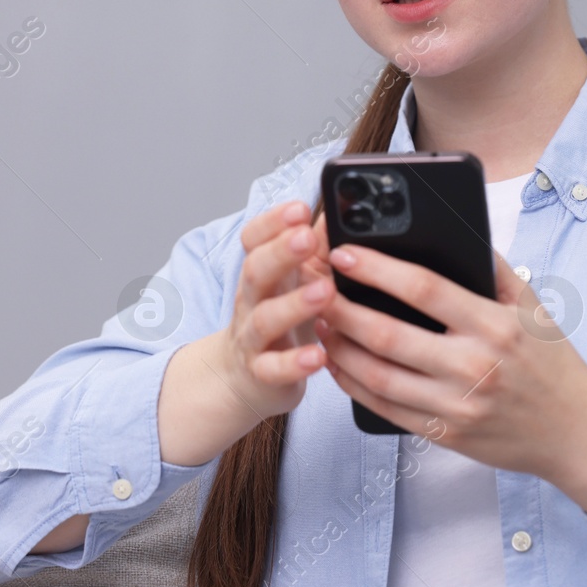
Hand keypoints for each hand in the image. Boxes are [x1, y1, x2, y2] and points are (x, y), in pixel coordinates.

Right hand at [159, 200, 337, 466]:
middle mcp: (252, 300)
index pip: (255, 238)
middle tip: (307, 237)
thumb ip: (318, 247)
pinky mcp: (261, 374)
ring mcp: (253, 338)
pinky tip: (318, 356)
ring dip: (294, 304)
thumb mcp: (298, 279)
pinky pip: (274, 369)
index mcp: (263, 271)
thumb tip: (344, 208)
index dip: (273, 221)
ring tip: (325, 291)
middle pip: (255, 269)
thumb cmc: (280, 320)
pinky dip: (294, 362)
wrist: (243, 379)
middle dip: (281, 252)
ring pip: (265, 318)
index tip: (300, 208)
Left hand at [314, 242, 586, 516]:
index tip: (344, 252)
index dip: (377, 268)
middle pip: (388, 334)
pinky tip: (338, 362)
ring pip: (378, 375)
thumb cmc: (552, 363)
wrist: (575, 431)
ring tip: (319, 321)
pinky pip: (384, 408)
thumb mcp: (532, 306)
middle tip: (313, 285)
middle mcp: (474, 367)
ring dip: (340, 346)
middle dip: (341, 306)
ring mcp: (456, 405)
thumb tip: (453, 228)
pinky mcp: (444, 434)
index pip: (424, 288)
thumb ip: (492, 268)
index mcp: (494, 326)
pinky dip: (353, 384)